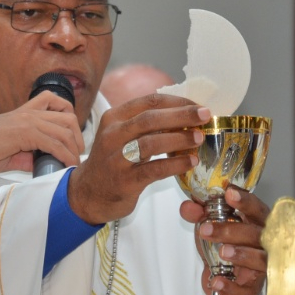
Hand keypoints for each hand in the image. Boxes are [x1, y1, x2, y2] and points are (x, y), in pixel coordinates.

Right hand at [0, 91, 83, 174]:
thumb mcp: (11, 151)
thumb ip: (29, 155)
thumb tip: (44, 165)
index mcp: (25, 112)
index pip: (56, 102)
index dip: (69, 118)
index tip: (71, 138)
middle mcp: (29, 113)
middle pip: (67, 116)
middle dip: (77, 135)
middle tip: (76, 153)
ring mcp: (28, 121)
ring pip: (64, 129)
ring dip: (73, 149)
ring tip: (74, 163)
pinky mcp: (25, 132)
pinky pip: (54, 143)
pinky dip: (65, 155)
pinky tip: (66, 164)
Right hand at [67, 93, 208, 224]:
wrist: (89, 193)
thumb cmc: (113, 160)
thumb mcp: (122, 135)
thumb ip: (146, 123)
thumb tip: (186, 113)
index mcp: (115, 117)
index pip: (149, 101)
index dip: (177, 101)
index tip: (197, 105)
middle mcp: (113, 134)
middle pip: (150, 118)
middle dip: (182, 115)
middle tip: (205, 115)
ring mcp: (116, 158)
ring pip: (151, 142)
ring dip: (179, 139)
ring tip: (200, 138)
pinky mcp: (124, 181)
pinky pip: (154, 169)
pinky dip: (175, 164)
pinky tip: (191, 162)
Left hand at [180, 185, 269, 294]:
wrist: (224, 278)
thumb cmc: (226, 245)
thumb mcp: (211, 225)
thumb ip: (199, 214)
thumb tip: (188, 207)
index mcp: (257, 223)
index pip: (257, 209)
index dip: (245, 201)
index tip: (229, 193)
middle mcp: (265, 245)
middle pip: (256, 235)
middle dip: (232, 230)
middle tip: (206, 229)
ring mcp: (261, 269)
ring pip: (260, 261)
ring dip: (242, 255)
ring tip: (223, 252)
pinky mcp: (252, 290)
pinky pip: (247, 292)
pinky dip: (232, 288)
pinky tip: (217, 282)